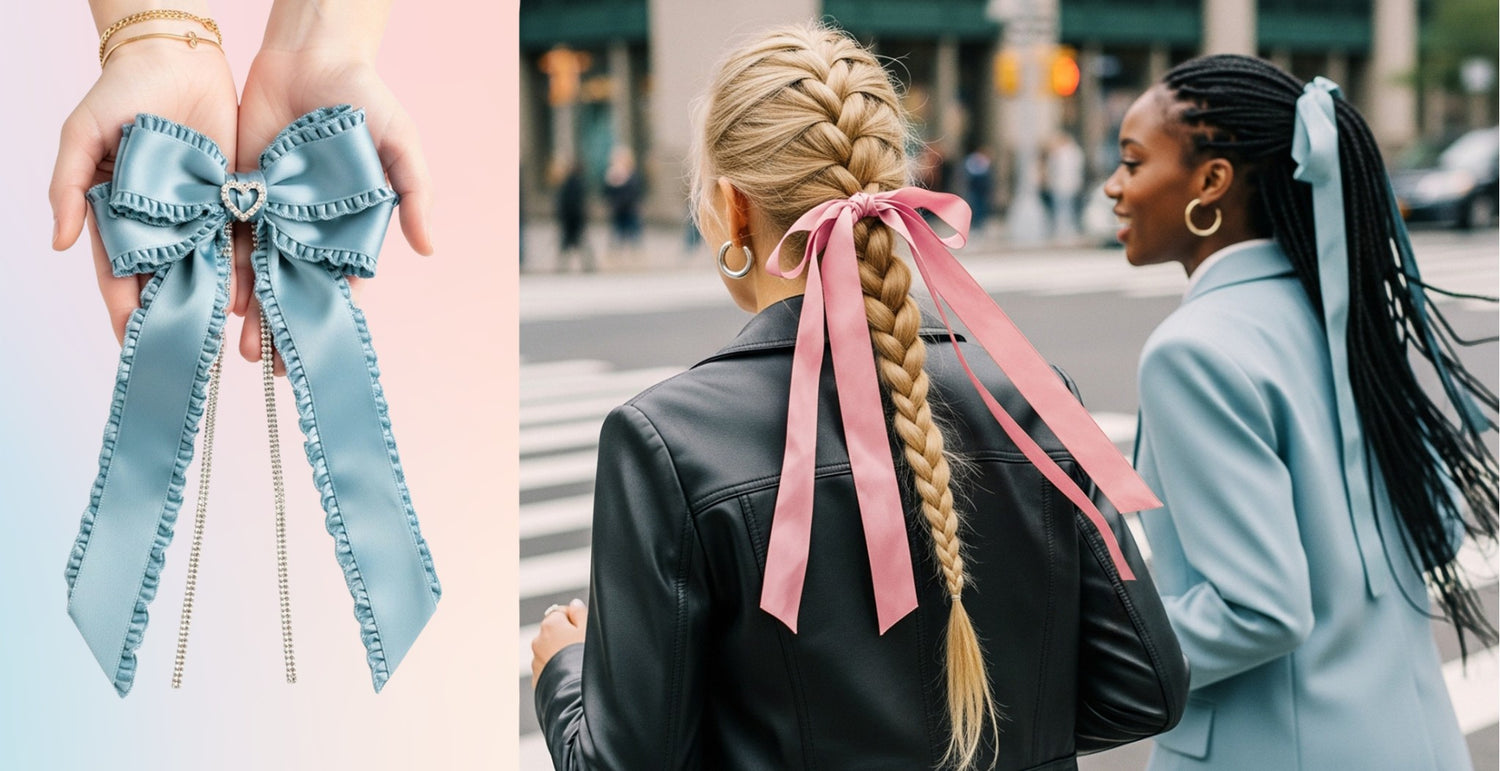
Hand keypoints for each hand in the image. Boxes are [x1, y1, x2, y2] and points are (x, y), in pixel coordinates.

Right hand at [50, 39, 237, 343]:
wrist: (177, 58)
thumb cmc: (120, 93)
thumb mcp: (82, 134)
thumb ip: (68, 186)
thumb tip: (55, 242)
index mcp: (117, 214)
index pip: (119, 271)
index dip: (123, 307)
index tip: (131, 342)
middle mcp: (160, 222)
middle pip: (165, 281)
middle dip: (172, 320)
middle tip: (184, 360)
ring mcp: (199, 214)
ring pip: (206, 269)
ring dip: (213, 304)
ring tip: (224, 343)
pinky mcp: (234, 199)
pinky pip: (240, 241)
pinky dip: (246, 270)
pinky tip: (251, 299)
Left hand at [233, 44, 433, 368]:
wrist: (312, 56)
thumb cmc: (365, 99)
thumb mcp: (401, 145)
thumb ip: (413, 195)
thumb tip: (429, 247)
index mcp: (350, 226)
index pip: (343, 282)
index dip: (334, 316)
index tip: (323, 349)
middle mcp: (309, 227)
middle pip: (295, 287)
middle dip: (283, 327)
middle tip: (270, 364)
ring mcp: (271, 212)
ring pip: (258, 270)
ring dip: (249, 309)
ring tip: (240, 346)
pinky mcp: (237, 191)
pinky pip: (227, 234)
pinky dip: (222, 266)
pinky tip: (216, 297)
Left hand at [530, 599, 587, 686]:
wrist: (576, 693)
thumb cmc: (584, 658)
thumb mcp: (589, 629)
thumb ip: (580, 612)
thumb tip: (574, 604)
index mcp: (550, 625)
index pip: (562, 612)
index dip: (576, 620)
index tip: (585, 631)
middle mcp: (538, 641)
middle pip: (555, 632)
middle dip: (566, 638)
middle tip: (583, 648)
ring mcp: (536, 662)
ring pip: (551, 652)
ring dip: (561, 654)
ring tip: (577, 665)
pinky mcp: (537, 680)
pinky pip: (549, 669)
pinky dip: (557, 670)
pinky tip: (570, 676)